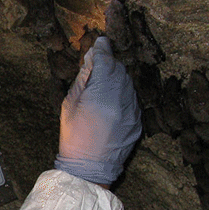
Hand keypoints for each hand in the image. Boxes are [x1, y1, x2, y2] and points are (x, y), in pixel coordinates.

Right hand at [55, 37, 141, 184]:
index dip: (101, 49)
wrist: (90, 167)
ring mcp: (133, 110)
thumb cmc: (74, 136)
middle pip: (118, 69)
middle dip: (108, 64)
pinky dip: (122, 94)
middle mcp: (121, 98)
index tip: (100, 42)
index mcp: (101, 93)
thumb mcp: (70, 104)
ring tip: (102, 86)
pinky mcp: (138, 120)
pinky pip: (131, 98)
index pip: (105, 60)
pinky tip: (110, 102)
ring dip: (116, 78)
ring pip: (127, 83)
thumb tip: (91, 59)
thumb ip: (83, 79)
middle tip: (96, 65)